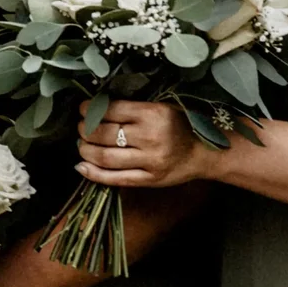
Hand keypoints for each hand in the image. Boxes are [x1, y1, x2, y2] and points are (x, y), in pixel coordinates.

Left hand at [75, 99, 223, 190]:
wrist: (206, 152)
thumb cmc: (179, 125)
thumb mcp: (160, 107)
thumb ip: (132, 107)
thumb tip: (94, 106)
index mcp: (153, 113)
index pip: (110, 110)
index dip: (90, 109)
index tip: (83, 109)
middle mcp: (151, 137)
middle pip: (103, 134)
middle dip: (84, 130)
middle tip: (81, 127)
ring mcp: (150, 161)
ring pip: (104, 157)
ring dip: (85, 150)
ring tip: (82, 145)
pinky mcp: (150, 180)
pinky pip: (115, 178)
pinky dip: (93, 173)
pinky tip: (82, 166)